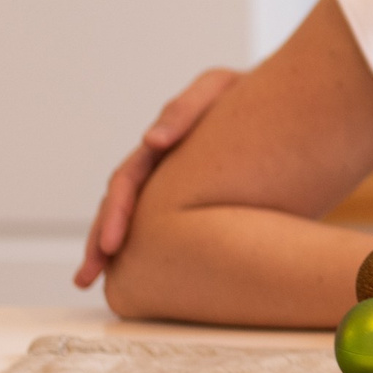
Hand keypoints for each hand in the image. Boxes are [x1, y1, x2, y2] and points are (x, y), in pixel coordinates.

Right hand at [74, 67, 239, 287]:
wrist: (286, 103)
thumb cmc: (251, 95)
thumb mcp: (219, 89)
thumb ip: (185, 109)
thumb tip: (152, 142)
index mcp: (162, 142)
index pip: (127, 180)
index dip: (117, 212)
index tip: (112, 244)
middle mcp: (160, 165)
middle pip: (122, 206)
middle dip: (101, 240)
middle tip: (88, 274)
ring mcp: (175, 181)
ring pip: (138, 221)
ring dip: (112, 252)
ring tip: (86, 283)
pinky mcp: (195, 198)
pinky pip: (166, 227)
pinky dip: (151, 251)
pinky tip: (142, 281)